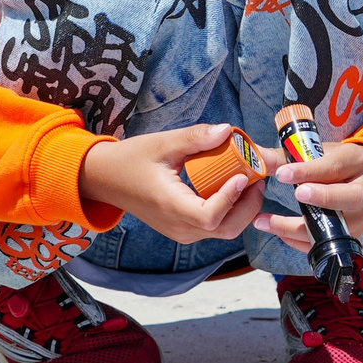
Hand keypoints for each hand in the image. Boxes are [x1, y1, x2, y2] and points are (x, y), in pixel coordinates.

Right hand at [78, 124, 266, 244]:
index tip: (242, 176)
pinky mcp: (184, 230)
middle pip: (226, 229)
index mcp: (170, 206)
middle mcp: (178, 227)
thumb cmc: (131, 159)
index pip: (209, 216)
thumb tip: (228, 130)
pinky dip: (231, 211)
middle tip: (257, 177)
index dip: (231, 199)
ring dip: (243, 209)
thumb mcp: (162, 143)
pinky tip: (233, 188)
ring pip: (224, 231)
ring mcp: (181, 232)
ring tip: (249, 180)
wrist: (106, 180)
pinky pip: (215, 228)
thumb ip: (195, 138)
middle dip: (248, 205)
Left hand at [253, 137, 362, 249]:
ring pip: (331, 227)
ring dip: (294, 227)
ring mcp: (358, 219)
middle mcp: (362, 193)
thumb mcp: (316, 153)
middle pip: (347, 198)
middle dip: (322, 197)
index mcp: (354, 164)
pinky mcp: (347, 238)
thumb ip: (284, 157)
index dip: (308, 171)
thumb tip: (255, 155)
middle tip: (297, 194)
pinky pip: (320, 243)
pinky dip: (295, 239)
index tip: (283, 174)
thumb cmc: (335, 164)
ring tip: (263, 221)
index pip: (332, 168)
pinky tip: (274, 230)